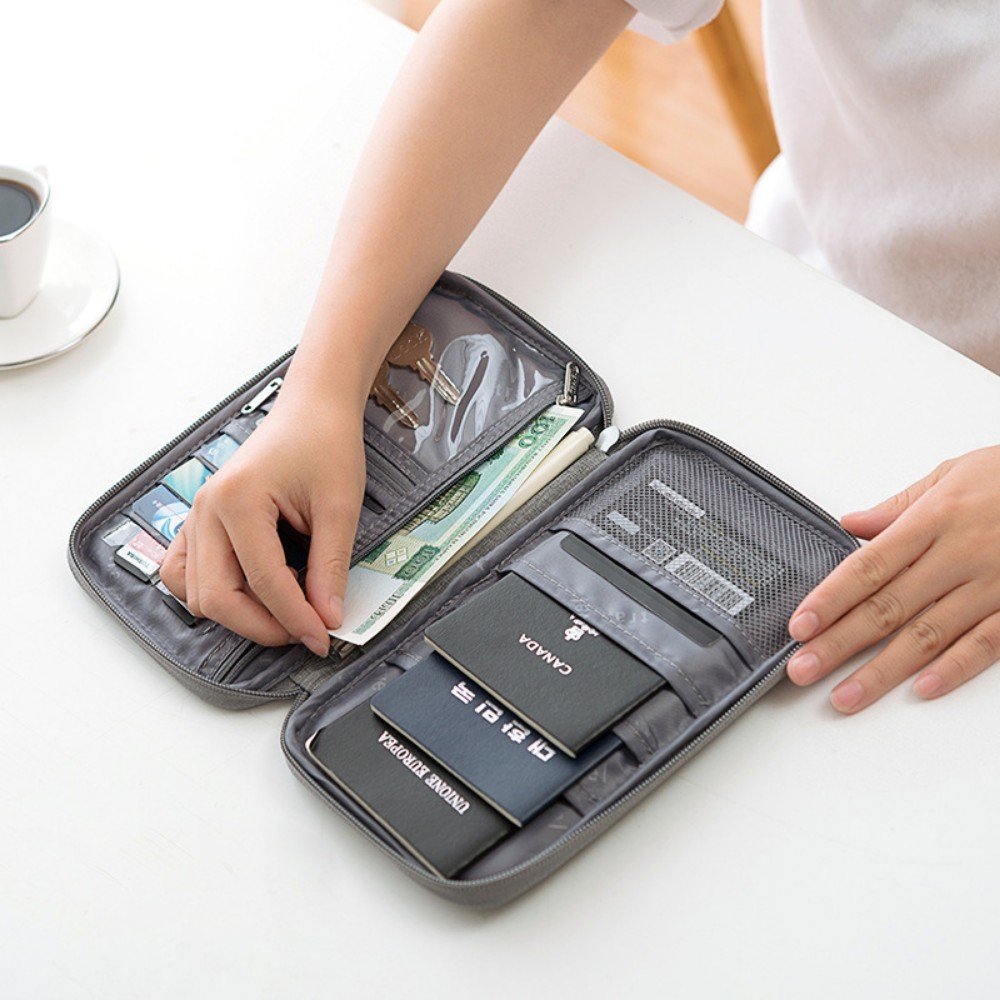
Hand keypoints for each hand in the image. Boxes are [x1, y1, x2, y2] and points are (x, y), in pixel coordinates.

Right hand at [159, 390, 364, 656]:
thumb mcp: (340, 506)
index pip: (263, 582)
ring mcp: (197, 514)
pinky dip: (214, 592)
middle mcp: (207, 509)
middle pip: (216, 597)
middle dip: (261, 626)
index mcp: (239, 499)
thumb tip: (327, 618)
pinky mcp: (200, 520)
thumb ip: (330, 566)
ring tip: (284, 609)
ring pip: (195, 592)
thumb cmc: (325, 444)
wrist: (313, 409)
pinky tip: (254, 592)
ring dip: (237, 613)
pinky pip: (187, 571)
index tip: (323, 638)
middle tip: (306, 631)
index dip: (296, 618)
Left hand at [786, 445, 999, 712]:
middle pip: (888, 607)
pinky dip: (954, 668)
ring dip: (883, 669)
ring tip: (846, 696)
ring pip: (929, 634)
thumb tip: (852, 524)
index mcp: (934, 519)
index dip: (831, 599)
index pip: (869, 566)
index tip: (800, 625)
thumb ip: (900, 505)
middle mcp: (960, 555)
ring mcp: (993, 585)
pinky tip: (921, 688)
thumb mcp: (953, 474)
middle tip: (803, 669)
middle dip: (841, 643)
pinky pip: (987, 644)